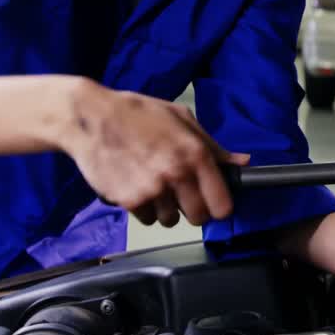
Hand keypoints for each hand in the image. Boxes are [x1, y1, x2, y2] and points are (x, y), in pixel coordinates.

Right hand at [59, 80, 249, 226]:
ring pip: (170, 220)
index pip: (221, 204)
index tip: (214, 203)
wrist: (91, 118)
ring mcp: (152, 190)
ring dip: (165, 209)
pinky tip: (136, 185)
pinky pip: (146, 218)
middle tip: (182, 194)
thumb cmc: (138, 114)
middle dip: (193, 210)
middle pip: (198, 218)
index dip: (219, 207)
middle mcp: (176, 174)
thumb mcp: (182, 119)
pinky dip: (143, 208)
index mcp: (195, 153)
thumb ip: (213, 146)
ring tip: (154, 183)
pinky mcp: (128, 201)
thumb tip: (243, 163)